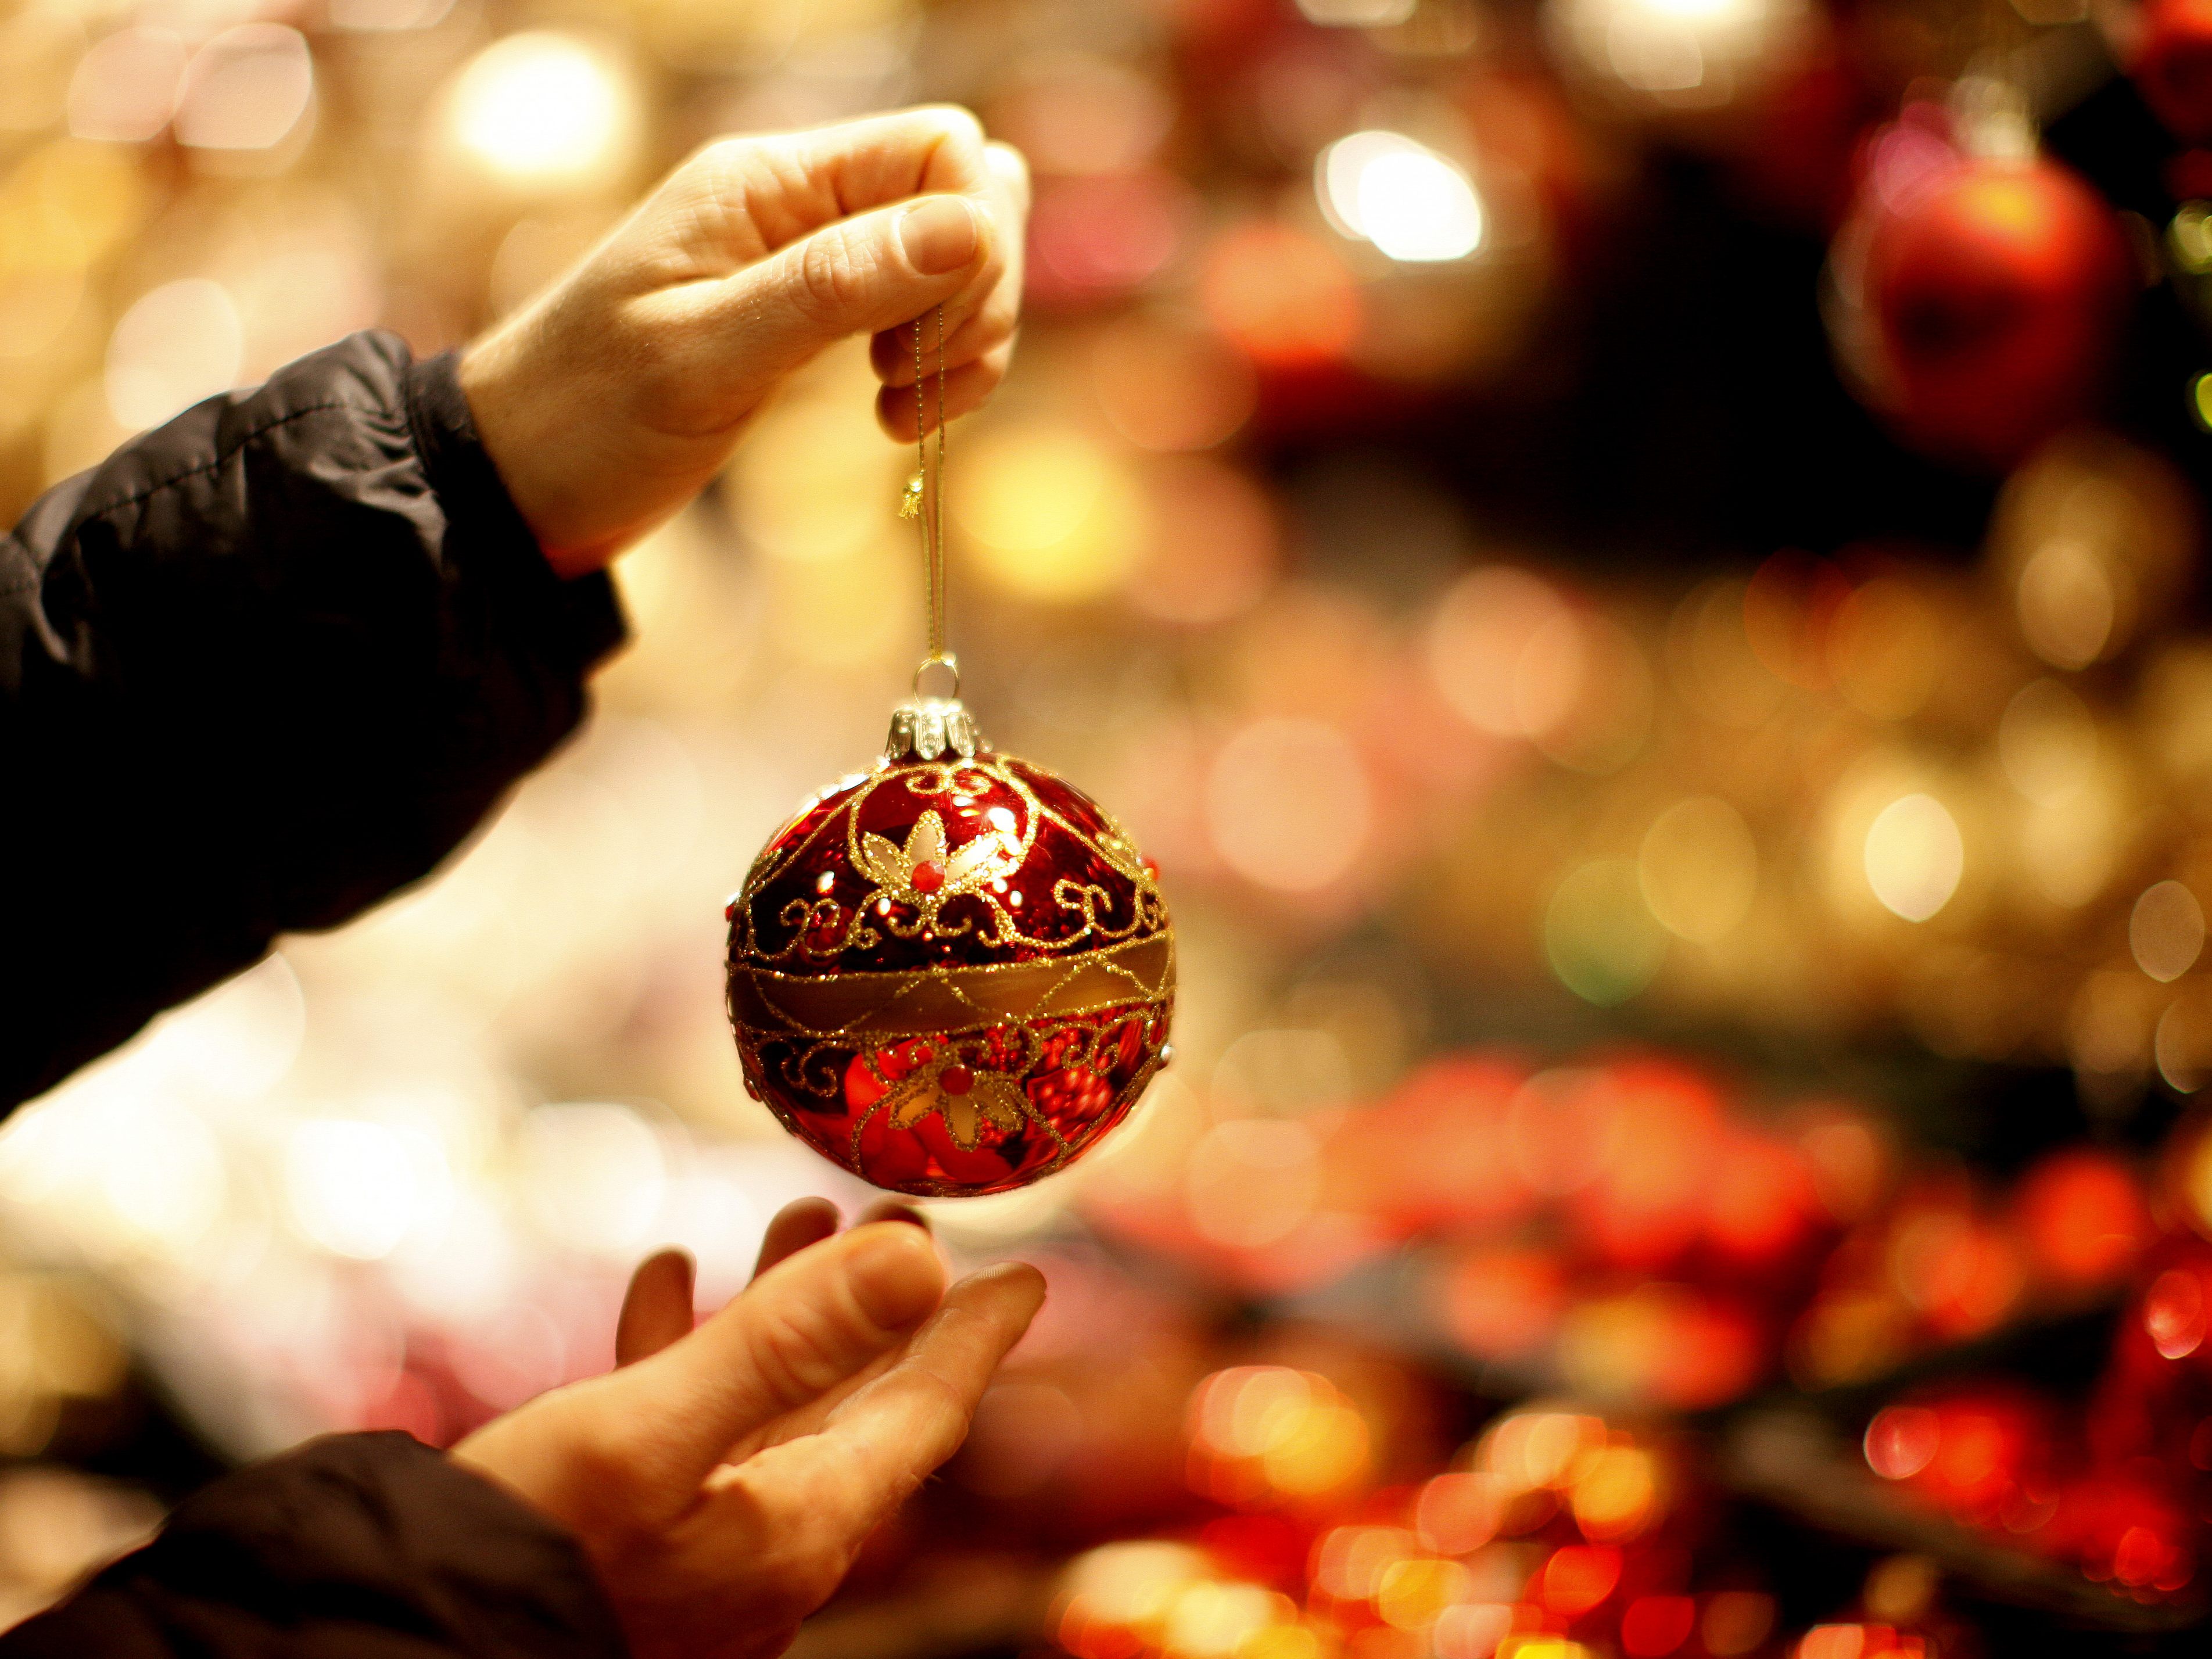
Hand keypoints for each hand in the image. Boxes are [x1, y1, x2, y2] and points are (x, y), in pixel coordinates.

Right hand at [451, 1199, 1044, 1658]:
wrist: (401, 1641)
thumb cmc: (533, 1547)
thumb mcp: (660, 1429)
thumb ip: (790, 1339)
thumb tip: (919, 1256)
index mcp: (799, 1525)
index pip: (921, 1414)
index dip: (974, 1336)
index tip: (1026, 1274)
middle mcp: (764, 1541)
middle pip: (853, 1402)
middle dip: (880, 1303)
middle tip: (900, 1212)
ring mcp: (698, 1544)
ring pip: (767, 1404)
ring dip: (784, 1307)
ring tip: (793, 1215)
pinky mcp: (629, 1538)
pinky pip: (682, 1428)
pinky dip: (685, 1346)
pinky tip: (659, 1275)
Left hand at [459, 105, 1029, 575]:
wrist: (519, 479)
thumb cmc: (588, 414)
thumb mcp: (708, 355)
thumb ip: (836, 287)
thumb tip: (970, 227)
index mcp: (768, 181)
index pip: (940, 149)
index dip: (974, 236)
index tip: (932, 337)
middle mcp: (798, 203)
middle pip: (963, 199)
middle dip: (979, 294)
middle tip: (921, 381)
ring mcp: (809, 259)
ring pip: (952, 259)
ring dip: (963, 337)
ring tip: (905, 409)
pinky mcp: (812, 316)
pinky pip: (917, 310)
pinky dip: (933, 365)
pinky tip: (891, 419)